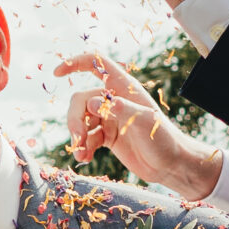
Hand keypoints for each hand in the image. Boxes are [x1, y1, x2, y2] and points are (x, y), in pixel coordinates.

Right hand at [54, 54, 224, 201]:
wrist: (171, 165)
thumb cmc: (164, 139)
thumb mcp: (144, 122)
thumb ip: (119, 110)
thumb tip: (92, 104)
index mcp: (124, 88)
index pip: (97, 65)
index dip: (75, 63)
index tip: (57, 74)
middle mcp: (115, 100)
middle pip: (81, 100)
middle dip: (74, 118)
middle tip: (77, 138)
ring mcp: (110, 118)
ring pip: (80, 120)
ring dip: (76, 137)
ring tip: (81, 153)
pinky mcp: (107, 136)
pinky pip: (86, 138)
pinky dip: (82, 148)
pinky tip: (85, 159)